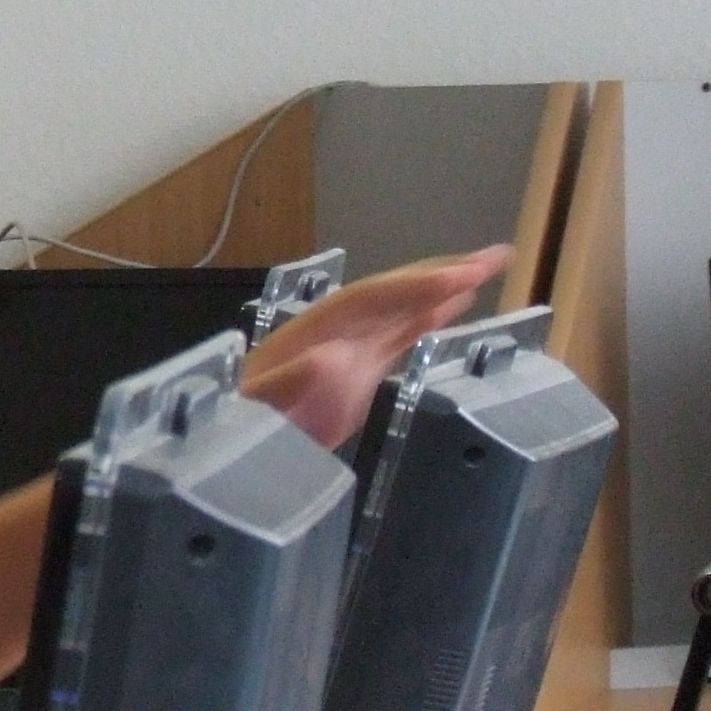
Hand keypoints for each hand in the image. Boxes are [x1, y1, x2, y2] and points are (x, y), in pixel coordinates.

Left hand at [241, 248, 505, 448]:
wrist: (215, 452)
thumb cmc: (230, 430)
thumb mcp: (252, 411)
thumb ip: (286, 386)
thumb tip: (332, 359)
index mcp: (308, 338)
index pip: (369, 301)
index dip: (413, 288)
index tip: (462, 279)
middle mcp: (329, 337)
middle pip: (389, 295)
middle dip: (439, 275)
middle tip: (495, 257)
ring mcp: (341, 355)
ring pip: (397, 313)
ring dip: (440, 291)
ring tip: (487, 269)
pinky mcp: (349, 379)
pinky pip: (394, 342)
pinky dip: (425, 323)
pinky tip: (452, 312)